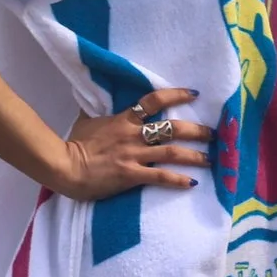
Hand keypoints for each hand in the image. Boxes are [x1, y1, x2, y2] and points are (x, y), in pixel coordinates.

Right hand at [55, 86, 210, 200]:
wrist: (63, 166)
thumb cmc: (74, 143)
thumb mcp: (88, 120)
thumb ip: (100, 111)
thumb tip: (98, 97)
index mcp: (124, 119)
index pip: (154, 100)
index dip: (176, 95)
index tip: (194, 94)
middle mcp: (134, 134)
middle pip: (172, 127)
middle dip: (196, 130)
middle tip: (213, 134)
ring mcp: (134, 155)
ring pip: (172, 152)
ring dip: (195, 155)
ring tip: (210, 158)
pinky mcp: (131, 175)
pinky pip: (160, 176)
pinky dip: (178, 180)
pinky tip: (192, 183)